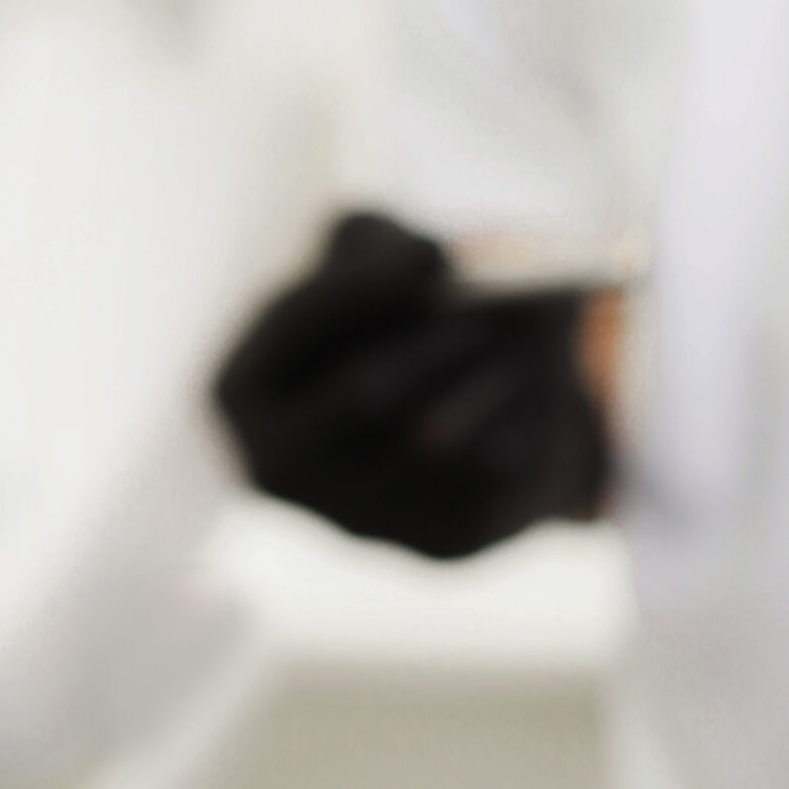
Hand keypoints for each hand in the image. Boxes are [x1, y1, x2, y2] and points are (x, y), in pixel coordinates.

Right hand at [213, 211, 611, 558]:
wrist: (467, 414)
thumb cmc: (399, 317)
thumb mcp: (370, 255)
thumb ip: (380, 242)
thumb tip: (431, 269)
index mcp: (239, 388)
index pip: (294, 326)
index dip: (363, 287)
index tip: (426, 257)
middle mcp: (277, 467)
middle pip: (364, 394)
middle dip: (442, 337)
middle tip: (506, 301)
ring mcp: (354, 519)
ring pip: (441, 442)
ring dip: (503, 374)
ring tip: (541, 330)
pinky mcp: (438, 546)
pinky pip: (495, 481)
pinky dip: (534, 421)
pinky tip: (549, 385)